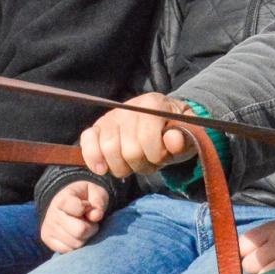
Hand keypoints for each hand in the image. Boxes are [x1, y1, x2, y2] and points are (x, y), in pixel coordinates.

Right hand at [40, 181, 110, 253]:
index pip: (79, 209)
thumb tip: (95, 216)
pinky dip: (77, 245)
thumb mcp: (96, 193)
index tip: (88, 206)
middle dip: (90, 228)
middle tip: (89, 222)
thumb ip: (99, 201)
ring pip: (76, 243)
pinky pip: (69, 251)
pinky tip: (75, 236)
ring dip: (85, 238)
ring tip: (81, 227)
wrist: (68, 205)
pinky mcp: (48, 240)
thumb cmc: (86, 198)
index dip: (89, 209)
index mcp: (63, 199)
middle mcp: (52, 214)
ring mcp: (48, 228)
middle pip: (80, 231)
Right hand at [79, 92, 197, 178]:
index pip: (148, 138)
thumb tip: (173, 139)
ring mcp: (111, 116)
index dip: (157, 155)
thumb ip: (184, 137)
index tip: (163, 155)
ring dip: (123, 167)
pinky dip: (93, 157)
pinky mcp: (97, 126)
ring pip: (108, 150)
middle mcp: (128, 107)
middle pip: (129, 150)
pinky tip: (102, 169)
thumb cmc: (175, 131)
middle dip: (142, 164)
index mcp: (153, 104)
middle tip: (149, 161)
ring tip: (134, 163)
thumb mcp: (187, 134)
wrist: (162, 122)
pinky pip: (87, 139)